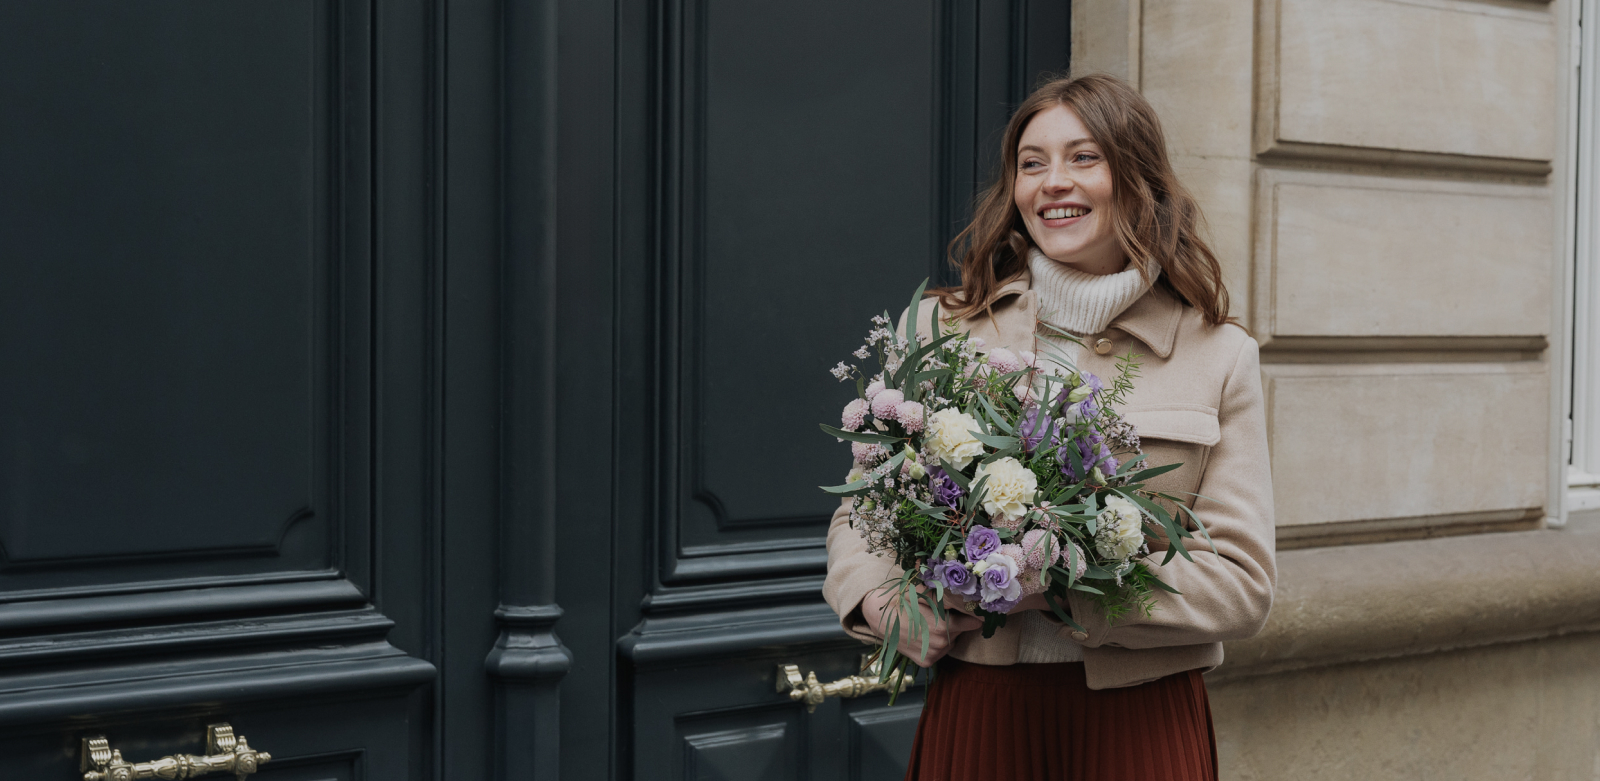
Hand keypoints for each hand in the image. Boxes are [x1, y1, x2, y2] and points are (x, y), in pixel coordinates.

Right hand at [860, 587, 981, 666]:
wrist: (879, 617)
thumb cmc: (903, 601)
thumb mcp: (926, 593)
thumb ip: (948, 596)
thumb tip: (968, 593)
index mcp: (944, 626)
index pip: (973, 622)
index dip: (973, 614)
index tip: (973, 609)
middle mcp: (941, 644)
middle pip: (962, 632)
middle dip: (957, 622)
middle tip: (943, 613)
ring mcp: (933, 654)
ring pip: (951, 642)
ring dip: (947, 634)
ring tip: (930, 623)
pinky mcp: (926, 662)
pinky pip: (940, 651)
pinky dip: (936, 644)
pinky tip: (924, 634)